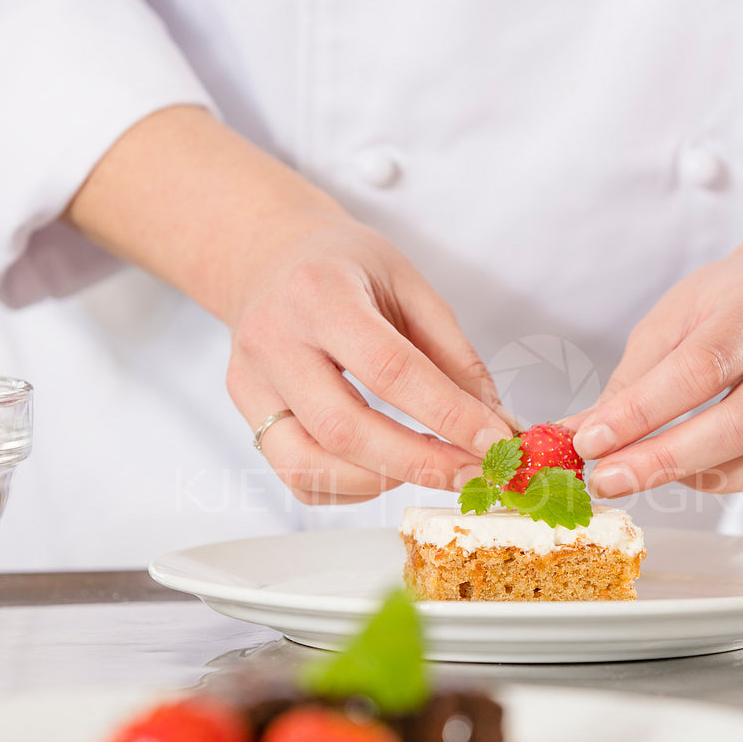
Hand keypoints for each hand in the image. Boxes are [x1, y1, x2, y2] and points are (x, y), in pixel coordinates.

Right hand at [226, 215, 512, 504]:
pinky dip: (351, 488)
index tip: (496, 439)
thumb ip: (453, 354)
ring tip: (432, 467)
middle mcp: (274, 341)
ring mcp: (251, 382)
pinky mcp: (246, 412)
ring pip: (310, 466)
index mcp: (320, 294)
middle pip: (344, 429)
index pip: (389, 369)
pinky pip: (296, 477)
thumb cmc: (342, 264)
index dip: (448, 414)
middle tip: (474, 473)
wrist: (266, 253)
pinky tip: (386, 467)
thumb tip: (496, 424)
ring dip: (384, 481)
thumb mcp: (408, 284)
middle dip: (419, 463)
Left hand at [570, 255, 742, 520]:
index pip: (702, 368)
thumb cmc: (732, 307)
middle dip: (666, 461)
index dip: (642, 412)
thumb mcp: (676, 318)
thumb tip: (575, 436)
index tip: (590, 442)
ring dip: (711, 481)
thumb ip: (632, 379)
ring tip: (670, 470)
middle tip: (610, 480)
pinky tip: (739, 488)